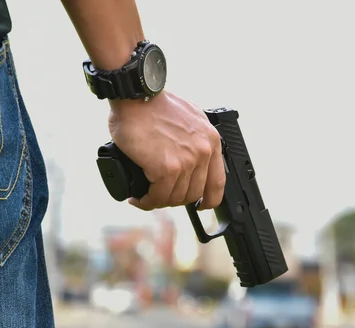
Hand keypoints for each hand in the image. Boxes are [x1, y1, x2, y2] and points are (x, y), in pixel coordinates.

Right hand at [107, 90, 225, 210]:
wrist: (137, 95)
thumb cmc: (154, 104)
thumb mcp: (189, 118)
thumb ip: (194, 139)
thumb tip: (187, 157)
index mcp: (211, 141)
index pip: (218, 182)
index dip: (210, 199)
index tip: (202, 206)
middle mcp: (203, 152)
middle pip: (193, 194)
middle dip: (174, 199)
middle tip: (158, 195)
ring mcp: (187, 161)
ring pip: (175, 197)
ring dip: (158, 201)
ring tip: (145, 196)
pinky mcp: (167, 167)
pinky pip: (158, 196)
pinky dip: (146, 201)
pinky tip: (138, 198)